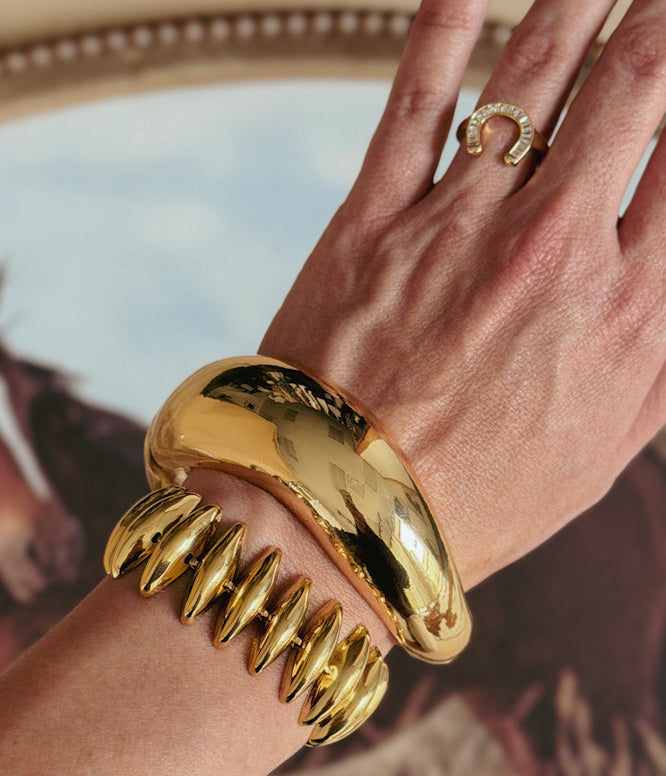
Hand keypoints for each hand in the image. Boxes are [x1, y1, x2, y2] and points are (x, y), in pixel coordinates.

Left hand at [260, 0, 665, 588]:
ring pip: (537, 72)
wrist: (342, 524)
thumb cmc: (479, 501)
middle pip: (635, 89)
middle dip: (657, 26)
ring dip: (582, 0)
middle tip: (658, 6)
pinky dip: (447, 23)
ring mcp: (457, 227)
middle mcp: (555, 251)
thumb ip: (660, 355)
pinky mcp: (369, 222)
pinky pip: (417, 98)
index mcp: (627, 313)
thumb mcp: (604, 450)